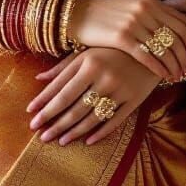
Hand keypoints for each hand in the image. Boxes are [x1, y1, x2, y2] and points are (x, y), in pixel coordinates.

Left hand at [27, 47, 158, 145]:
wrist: (154, 44)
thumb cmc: (114, 47)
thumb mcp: (89, 51)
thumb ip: (64, 67)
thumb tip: (38, 79)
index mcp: (89, 61)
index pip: (61, 89)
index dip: (44, 104)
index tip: (31, 116)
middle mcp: (103, 76)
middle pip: (73, 106)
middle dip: (54, 122)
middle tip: (40, 135)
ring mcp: (120, 89)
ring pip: (91, 117)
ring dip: (73, 131)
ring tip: (58, 140)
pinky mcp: (135, 99)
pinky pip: (114, 121)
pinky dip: (100, 133)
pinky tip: (87, 141)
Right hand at [68, 0, 185, 82]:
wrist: (77, 14)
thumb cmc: (107, 13)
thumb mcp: (133, 5)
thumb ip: (155, 13)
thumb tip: (176, 29)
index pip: (183, 19)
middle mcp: (146, 8)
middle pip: (178, 34)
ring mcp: (134, 21)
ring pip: (165, 47)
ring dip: (176, 64)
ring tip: (180, 75)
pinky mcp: (122, 37)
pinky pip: (147, 55)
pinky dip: (160, 68)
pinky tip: (165, 77)